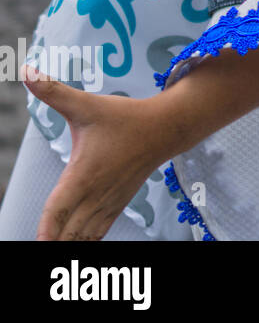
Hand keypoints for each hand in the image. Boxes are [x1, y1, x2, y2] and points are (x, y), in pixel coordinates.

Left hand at [23, 66, 173, 239]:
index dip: (46, 229)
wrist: (167, 127)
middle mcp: (95, 193)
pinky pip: (97, 231)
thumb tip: (27, 71)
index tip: (38, 245)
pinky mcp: (117, 203)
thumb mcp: (87, 104)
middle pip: (69, 231)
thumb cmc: (126, 117)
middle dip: (54, 243)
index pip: (58, 210)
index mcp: (83, 174)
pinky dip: (86, 241)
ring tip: (52, 251)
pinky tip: (76, 245)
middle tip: (38, 249)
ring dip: (69, 245)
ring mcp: (108, 201)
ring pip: (84, 235)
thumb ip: (54, 91)